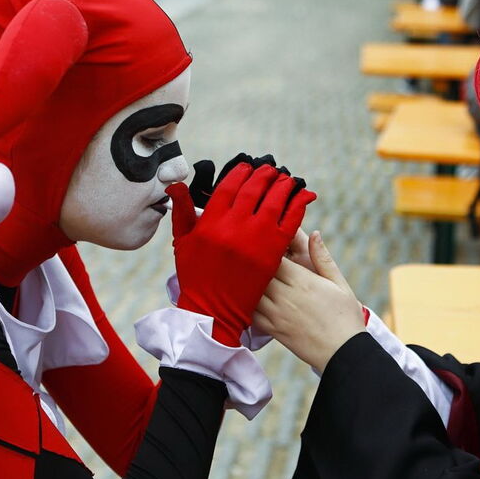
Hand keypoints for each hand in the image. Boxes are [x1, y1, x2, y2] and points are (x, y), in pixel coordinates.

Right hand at [167, 163, 316, 345]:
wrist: (213, 311)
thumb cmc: (196, 276)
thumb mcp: (183, 243)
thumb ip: (182, 211)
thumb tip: (176, 185)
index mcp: (210, 222)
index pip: (228, 187)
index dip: (240, 173)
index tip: (247, 167)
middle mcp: (232, 227)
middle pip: (253, 190)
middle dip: (264, 176)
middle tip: (271, 170)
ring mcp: (254, 240)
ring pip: (274, 202)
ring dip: (283, 186)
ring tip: (287, 180)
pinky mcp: (272, 253)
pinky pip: (289, 222)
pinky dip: (298, 207)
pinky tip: (303, 197)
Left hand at [254, 232, 365, 372]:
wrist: (344, 353)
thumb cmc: (346, 316)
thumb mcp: (339, 284)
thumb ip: (323, 258)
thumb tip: (313, 233)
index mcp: (302, 281)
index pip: (273, 257)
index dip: (266, 248)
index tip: (264, 242)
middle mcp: (286, 296)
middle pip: (257, 271)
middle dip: (253, 262)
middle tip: (248, 254)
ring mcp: (277, 314)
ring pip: (249, 292)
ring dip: (246, 282)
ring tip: (243, 272)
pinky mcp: (273, 329)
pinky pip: (250, 313)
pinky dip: (245, 304)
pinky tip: (247, 297)